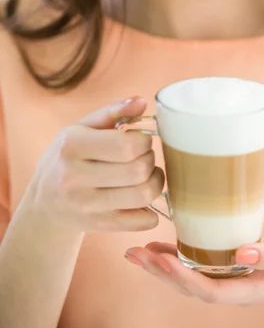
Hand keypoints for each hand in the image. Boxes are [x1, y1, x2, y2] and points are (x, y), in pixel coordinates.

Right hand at [26, 96, 163, 232]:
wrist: (44, 203)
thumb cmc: (70, 157)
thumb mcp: (83, 128)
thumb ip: (113, 111)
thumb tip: (141, 102)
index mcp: (72, 146)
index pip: (127, 145)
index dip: (144, 140)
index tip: (140, 140)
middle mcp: (74, 178)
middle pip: (138, 170)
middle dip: (150, 159)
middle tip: (144, 156)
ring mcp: (85, 206)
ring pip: (144, 195)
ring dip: (155, 182)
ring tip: (147, 174)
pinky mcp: (98, 226)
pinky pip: (143, 221)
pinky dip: (152, 211)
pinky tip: (140, 198)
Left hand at [125, 226, 263, 304]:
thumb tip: (241, 254)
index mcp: (257, 290)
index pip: (212, 291)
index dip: (183, 278)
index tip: (159, 262)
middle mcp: (242, 286)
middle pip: (194, 286)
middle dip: (162, 273)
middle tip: (133, 254)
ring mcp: (238, 275)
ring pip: (195, 275)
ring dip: (165, 266)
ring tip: (138, 251)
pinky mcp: (238, 259)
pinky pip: (205, 261)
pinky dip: (182, 254)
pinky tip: (166, 244)